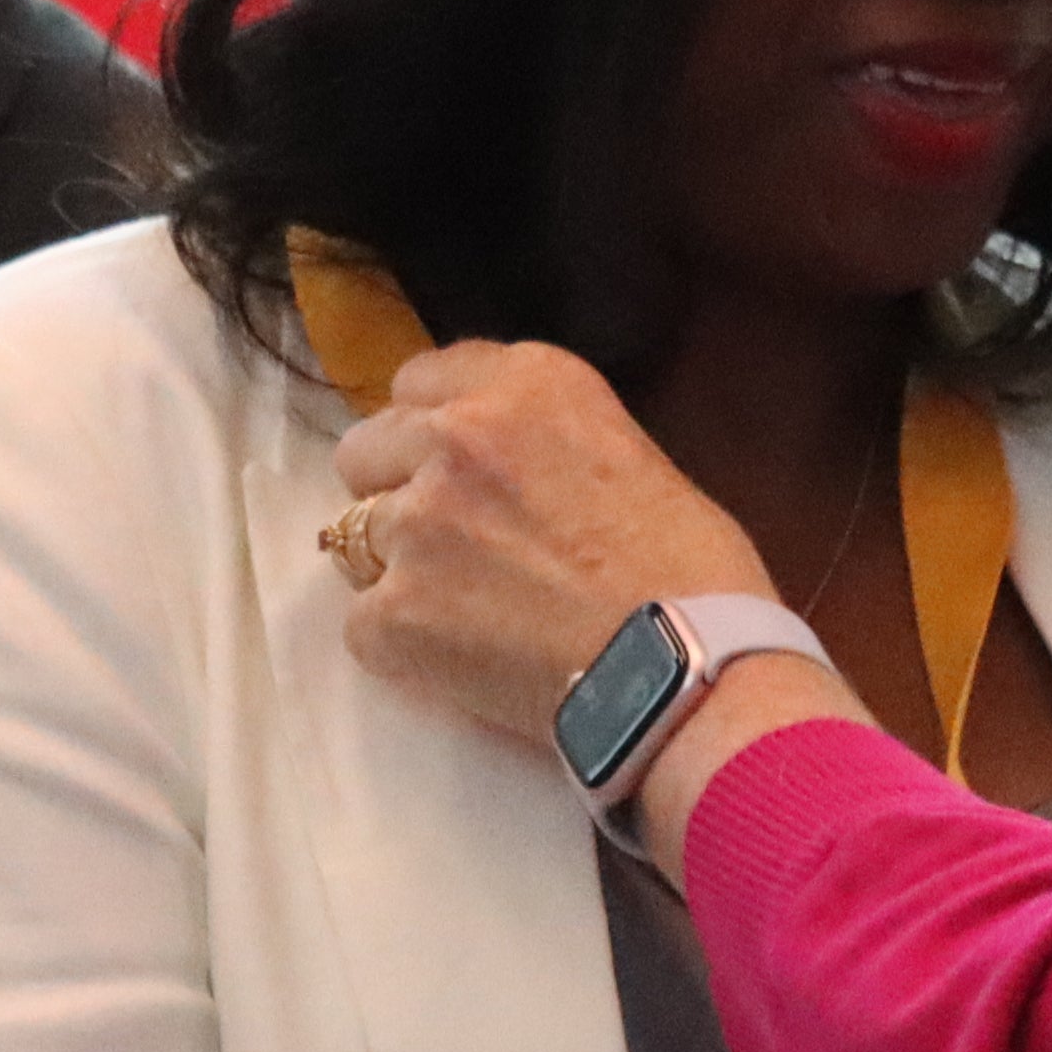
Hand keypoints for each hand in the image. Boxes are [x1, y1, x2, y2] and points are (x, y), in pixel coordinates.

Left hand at [330, 344, 780, 729]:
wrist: (686, 672)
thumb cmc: (694, 570)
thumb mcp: (631, 453)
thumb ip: (548, 442)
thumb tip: (514, 476)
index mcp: (527, 384)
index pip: (420, 379)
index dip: (434, 427)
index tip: (457, 466)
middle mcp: (456, 436)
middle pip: (367, 449)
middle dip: (397, 489)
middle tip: (454, 541)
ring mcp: (416, 525)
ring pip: (358, 536)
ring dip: (402, 568)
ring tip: (467, 612)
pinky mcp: (394, 612)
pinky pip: (365, 623)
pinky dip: (404, 644)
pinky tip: (463, 663)